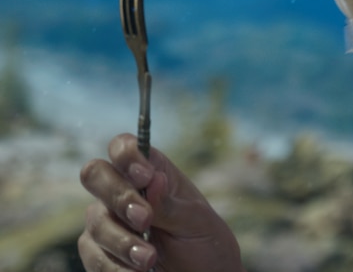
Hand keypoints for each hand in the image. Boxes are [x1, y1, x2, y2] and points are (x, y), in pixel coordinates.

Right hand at [78, 133, 243, 271]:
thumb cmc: (205, 245)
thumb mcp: (197, 222)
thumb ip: (171, 204)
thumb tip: (153, 179)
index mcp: (152, 173)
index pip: (124, 147)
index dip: (127, 155)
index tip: (146, 177)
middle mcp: (123, 192)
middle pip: (95, 174)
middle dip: (119, 196)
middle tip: (145, 219)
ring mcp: (107, 222)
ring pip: (96, 220)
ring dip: (123, 241)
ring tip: (150, 259)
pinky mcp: (99, 253)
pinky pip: (93, 255)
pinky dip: (115, 266)